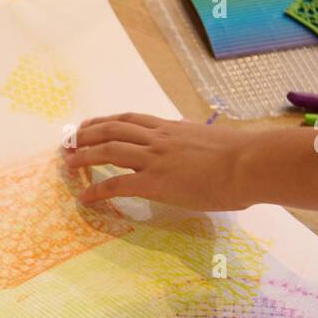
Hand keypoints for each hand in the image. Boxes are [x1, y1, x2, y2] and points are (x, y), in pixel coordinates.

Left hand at [65, 113, 255, 211]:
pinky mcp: (155, 182)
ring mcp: (155, 159)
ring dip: (84, 156)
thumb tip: (194, 139)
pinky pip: (117, 184)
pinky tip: (86, 197)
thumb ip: (195, 140)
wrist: (249, 163)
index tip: (90, 125)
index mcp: (171, 129)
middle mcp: (158, 139)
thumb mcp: (211, 141)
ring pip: (108, 150)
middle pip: (112, 129)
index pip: (130, 120)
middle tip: (70, 142)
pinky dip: (97, 190)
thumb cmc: (241, 156)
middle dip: (86, 134)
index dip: (106, 121)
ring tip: (68, 163)